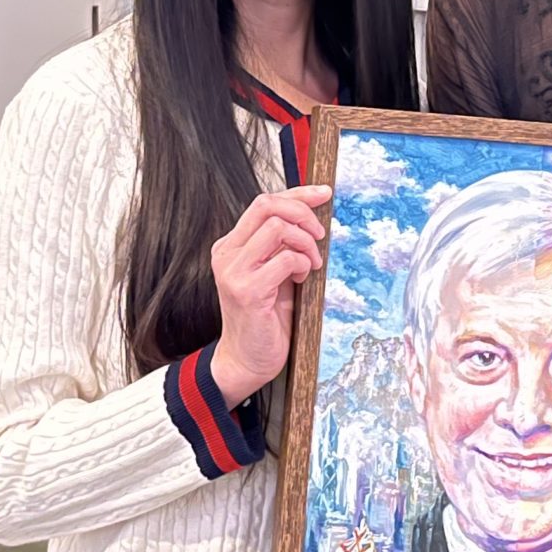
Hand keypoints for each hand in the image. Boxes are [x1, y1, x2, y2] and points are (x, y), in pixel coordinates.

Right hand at [207, 185, 330, 404]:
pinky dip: (302, 265)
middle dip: (302, 213)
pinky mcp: (247, 290)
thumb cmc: (266, 317)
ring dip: (304, 244)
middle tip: (319, 236)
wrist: (247, 359)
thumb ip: (285, 245)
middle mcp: (227, 253)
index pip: (264, 202)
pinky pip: (285, 259)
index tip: (324, 193)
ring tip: (310, 265)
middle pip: (267, 205)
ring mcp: (233, 271)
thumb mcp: (276, 272)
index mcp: (232, 245)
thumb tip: (314, 217)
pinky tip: (301, 280)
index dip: (298, 193)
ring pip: (277, 228)